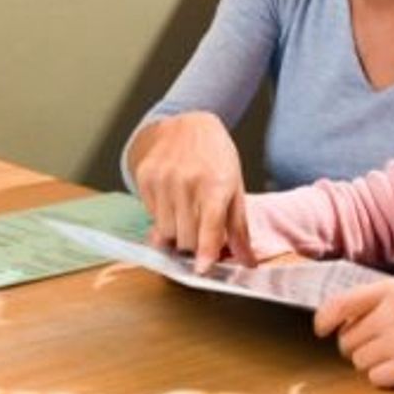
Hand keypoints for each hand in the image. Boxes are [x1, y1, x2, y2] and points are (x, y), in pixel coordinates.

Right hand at [129, 111, 254, 272]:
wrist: (187, 124)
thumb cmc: (215, 158)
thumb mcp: (235, 187)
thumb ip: (239, 229)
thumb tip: (248, 263)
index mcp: (216, 184)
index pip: (210, 227)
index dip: (206, 251)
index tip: (202, 269)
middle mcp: (187, 182)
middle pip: (186, 238)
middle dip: (194, 243)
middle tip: (200, 230)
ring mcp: (163, 179)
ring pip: (165, 232)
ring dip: (176, 232)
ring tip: (186, 214)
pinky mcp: (145, 177)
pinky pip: (151, 217)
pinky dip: (162, 217)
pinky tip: (172, 200)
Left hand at [314, 277, 393, 387]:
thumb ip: (377, 300)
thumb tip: (342, 320)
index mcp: (388, 290)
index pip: (339, 304)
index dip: (324, 319)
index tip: (321, 329)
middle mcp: (389, 315)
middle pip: (347, 340)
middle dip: (352, 346)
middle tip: (370, 345)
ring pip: (359, 361)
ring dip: (367, 362)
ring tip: (387, 355)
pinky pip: (377, 377)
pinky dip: (381, 376)